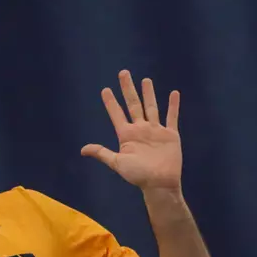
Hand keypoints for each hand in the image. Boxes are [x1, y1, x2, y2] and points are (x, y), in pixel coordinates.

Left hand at [80, 69, 181, 193]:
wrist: (159, 183)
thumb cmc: (138, 175)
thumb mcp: (117, 163)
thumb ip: (102, 153)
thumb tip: (82, 150)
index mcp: (127, 135)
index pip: (117, 114)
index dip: (111, 102)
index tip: (105, 90)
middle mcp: (141, 129)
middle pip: (133, 104)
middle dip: (128, 89)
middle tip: (123, 73)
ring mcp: (156, 131)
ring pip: (151, 107)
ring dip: (149, 93)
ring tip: (146, 80)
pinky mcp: (170, 134)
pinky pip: (172, 117)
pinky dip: (173, 105)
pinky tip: (174, 93)